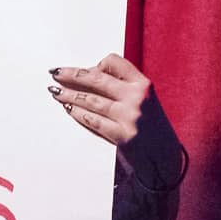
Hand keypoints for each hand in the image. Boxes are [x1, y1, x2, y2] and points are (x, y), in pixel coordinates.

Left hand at [48, 53, 183, 186]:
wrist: (164, 156)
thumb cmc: (150, 126)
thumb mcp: (145, 100)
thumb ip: (123, 87)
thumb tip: (87, 75)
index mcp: (143, 85)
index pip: (114, 63)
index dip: (96, 65)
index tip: (86, 70)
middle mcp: (137, 98)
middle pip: (96, 79)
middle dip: (72, 75)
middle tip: (56, 73)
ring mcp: (129, 117)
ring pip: (91, 100)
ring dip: (69, 94)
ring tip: (55, 91)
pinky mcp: (122, 136)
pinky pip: (92, 120)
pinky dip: (77, 113)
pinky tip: (67, 108)